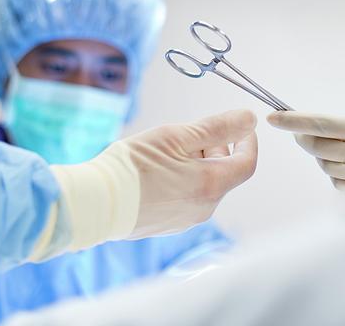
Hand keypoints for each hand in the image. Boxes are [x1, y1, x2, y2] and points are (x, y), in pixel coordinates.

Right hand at [127, 109, 258, 237]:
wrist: (94, 203)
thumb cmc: (134, 166)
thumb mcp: (176, 136)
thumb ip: (216, 127)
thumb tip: (249, 119)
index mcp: (211, 185)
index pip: (247, 163)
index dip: (248, 140)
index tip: (240, 124)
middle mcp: (204, 208)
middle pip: (224, 173)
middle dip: (215, 148)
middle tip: (189, 132)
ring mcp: (185, 220)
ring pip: (204, 185)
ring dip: (197, 163)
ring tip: (167, 150)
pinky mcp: (167, 225)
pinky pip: (186, 198)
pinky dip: (182, 179)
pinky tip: (156, 170)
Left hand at [268, 111, 344, 200]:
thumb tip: (328, 128)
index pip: (321, 124)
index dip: (293, 121)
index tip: (273, 117)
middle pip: (318, 149)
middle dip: (304, 139)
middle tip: (302, 132)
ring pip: (328, 169)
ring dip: (324, 158)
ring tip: (340, 149)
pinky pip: (343, 186)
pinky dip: (339, 175)